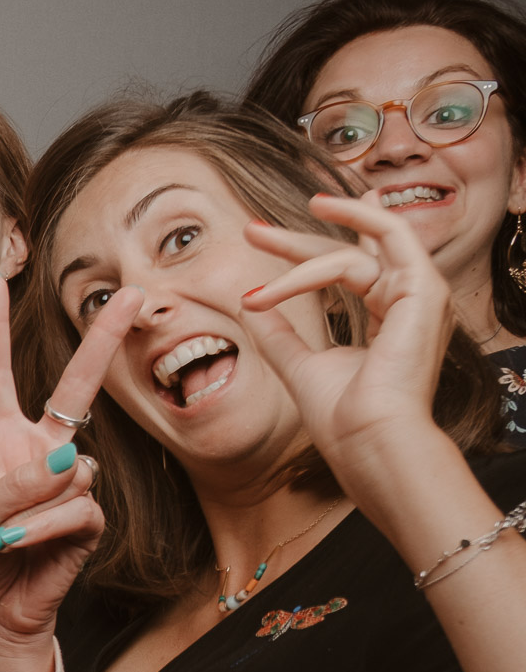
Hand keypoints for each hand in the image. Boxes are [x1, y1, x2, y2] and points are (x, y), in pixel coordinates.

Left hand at [0, 275, 138, 671]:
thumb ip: (10, 484)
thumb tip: (68, 459)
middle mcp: (39, 453)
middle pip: (77, 388)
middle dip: (104, 342)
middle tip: (133, 293)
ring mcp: (69, 485)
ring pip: (65, 472)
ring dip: (25, 509)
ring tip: (0, 540)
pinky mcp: (88, 521)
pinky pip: (76, 509)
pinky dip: (41, 531)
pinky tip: (20, 551)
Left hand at [239, 192, 457, 484]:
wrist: (369, 441)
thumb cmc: (343, 417)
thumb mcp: (300, 364)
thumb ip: (279, 333)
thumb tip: (248, 302)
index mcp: (389, 316)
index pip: (351, 267)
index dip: (305, 252)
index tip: (259, 240)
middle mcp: (408, 301)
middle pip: (351, 253)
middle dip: (296, 241)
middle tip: (250, 230)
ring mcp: (421, 295)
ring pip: (354, 252)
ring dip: (301, 243)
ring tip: (255, 234)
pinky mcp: (423, 290)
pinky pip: (374, 248)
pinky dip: (333, 242)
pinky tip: (300, 242)